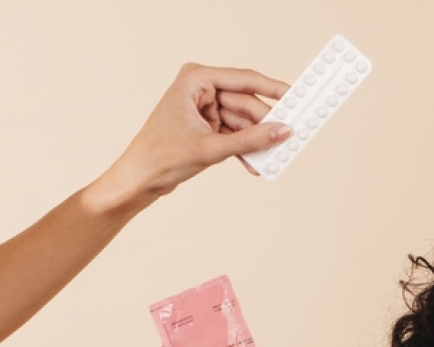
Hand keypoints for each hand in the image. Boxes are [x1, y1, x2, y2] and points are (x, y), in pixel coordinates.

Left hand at [91, 63, 292, 207]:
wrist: (139, 179)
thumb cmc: (160, 156)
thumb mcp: (211, 148)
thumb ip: (250, 139)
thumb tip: (281, 131)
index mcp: (196, 79)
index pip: (243, 80)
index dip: (272, 89)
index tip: (295, 96)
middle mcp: (200, 89)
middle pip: (245, 104)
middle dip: (264, 125)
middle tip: (287, 137)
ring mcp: (203, 109)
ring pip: (242, 122)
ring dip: (256, 142)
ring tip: (270, 158)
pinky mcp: (206, 127)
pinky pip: (234, 134)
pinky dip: (244, 149)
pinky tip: (255, 165)